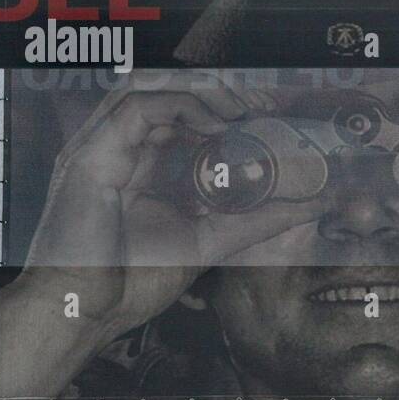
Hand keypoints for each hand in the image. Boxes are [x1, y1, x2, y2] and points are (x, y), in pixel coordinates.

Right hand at [23, 69, 323, 333]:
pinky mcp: (91, 155)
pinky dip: (181, 107)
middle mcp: (118, 148)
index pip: (182, 112)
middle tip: (261, 107)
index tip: (269, 116)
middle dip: (217, 90)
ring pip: (149, 86)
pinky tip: (215, 128)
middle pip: (166, 89)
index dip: (225, 105)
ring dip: (201, 90)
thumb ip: (258, 218)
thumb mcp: (211, 241)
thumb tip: (314, 203)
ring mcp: (101, 147)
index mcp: (140, 163)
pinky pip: (136, 107)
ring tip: (241, 111)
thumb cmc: (131, 282)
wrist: (84, 313)